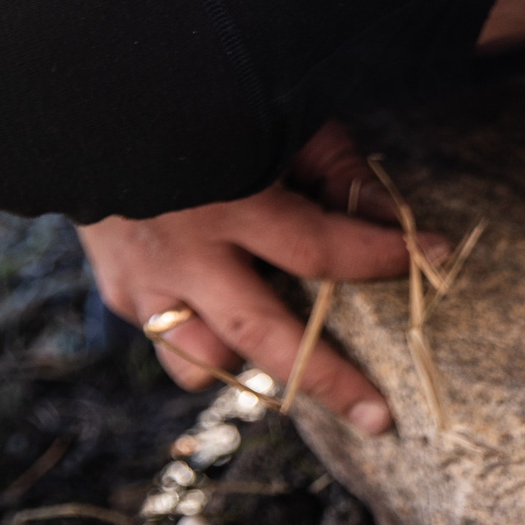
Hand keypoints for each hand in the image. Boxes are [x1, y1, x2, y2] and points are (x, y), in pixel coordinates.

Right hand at [77, 121, 442, 430]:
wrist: (88, 104)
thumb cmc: (205, 106)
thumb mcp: (278, 120)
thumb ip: (336, 170)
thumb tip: (392, 221)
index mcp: (232, 199)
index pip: (323, 248)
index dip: (385, 255)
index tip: (436, 253)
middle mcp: (188, 250)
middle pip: (268, 337)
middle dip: (331, 381)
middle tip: (381, 420)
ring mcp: (148, 278)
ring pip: (208, 362)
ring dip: (255, 372)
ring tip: (302, 373)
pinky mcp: (120, 291)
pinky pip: (174, 344)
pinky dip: (208, 344)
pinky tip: (236, 324)